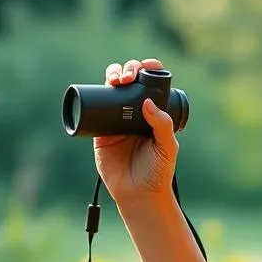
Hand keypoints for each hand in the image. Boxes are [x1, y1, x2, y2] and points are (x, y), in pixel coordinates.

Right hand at [94, 58, 177, 204]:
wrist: (138, 194)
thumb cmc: (158, 172)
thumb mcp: (167, 147)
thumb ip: (162, 126)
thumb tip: (147, 102)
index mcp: (154, 113)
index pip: (151, 84)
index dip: (148, 69)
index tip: (146, 67)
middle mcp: (135, 113)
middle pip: (130, 81)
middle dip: (128, 70)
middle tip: (127, 78)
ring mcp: (117, 120)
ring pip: (112, 89)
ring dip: (112, 75)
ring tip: (115, 79)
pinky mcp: (101, 132)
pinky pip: (95, 109)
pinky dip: (93, 95)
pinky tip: (97, 89)